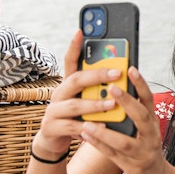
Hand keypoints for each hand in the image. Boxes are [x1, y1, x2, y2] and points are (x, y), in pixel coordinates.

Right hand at [33, 30, 122, 157]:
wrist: (55, 142)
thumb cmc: (77, 117)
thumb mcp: (86, 101)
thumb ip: (98, 90)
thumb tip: (123, 74)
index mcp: (68, 85)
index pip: (70, 61)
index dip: (74, 46)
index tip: (81, 31)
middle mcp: (59, 94)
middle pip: (76, 80)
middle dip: (98, 75)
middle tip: (118, 73)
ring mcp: (53, 111)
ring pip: (74, 104)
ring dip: (95, 104)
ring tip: (112, 104)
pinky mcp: (52, 128)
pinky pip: (71, 126)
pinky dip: (88, 126)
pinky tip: (103, 126)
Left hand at [77, 66, 166, 173]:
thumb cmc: (145, 147)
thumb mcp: (144, 128)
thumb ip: (132, 112)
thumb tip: (113, 89)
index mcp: (153, 122)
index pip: (149, 100)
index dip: (141, 84)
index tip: (131, 69)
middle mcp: (151, 136)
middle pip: (142, 117)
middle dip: (127, 102)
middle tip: (112, 89)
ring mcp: (143, 153)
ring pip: (125, 142)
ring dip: (106, 132)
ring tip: (88, 123)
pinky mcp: (133, 166)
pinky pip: (113, 155)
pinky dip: (99, 146)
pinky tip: (86, 137)